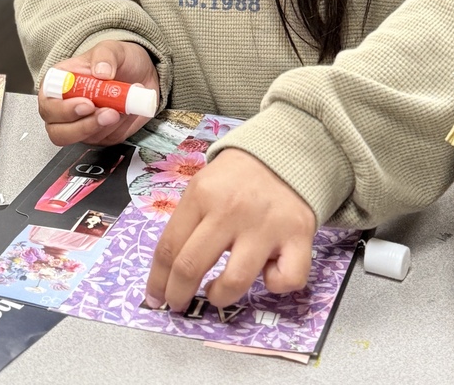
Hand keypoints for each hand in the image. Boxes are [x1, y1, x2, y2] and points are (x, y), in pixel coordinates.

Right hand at [37, 39, 158, 146]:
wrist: (141, 74)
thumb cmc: (118, 61)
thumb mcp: (112, 49)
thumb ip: (104, 56)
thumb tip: (101, 72)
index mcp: (59, 83)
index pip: (48, 101)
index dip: (62, 108)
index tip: (86, 104)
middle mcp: (64, 107)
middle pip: (56, 130)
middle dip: (82, 125)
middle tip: (107, 113)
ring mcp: (79, 124)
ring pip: (77, 139)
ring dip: (99, 128)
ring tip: (119, 111)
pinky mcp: (98, 135)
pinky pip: (100, 140)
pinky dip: (113, 130)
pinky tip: (124, 114)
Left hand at [145, 149, 316, 311]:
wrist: (286, 151)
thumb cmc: (238, 175)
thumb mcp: (204, 185)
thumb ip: (189, 220)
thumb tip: (168, 270)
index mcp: (202, 194)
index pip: (168, 247)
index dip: (157, 280)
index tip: (155, 297)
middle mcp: (231, 210)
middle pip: (191, 267)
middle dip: (178, 295)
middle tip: (178, 303)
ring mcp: (265, 225)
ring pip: (234, 282)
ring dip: (221, 296)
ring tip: (219, 290)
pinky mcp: (298, 235)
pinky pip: (286, 279)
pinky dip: (276, 284)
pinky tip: (269, 272)